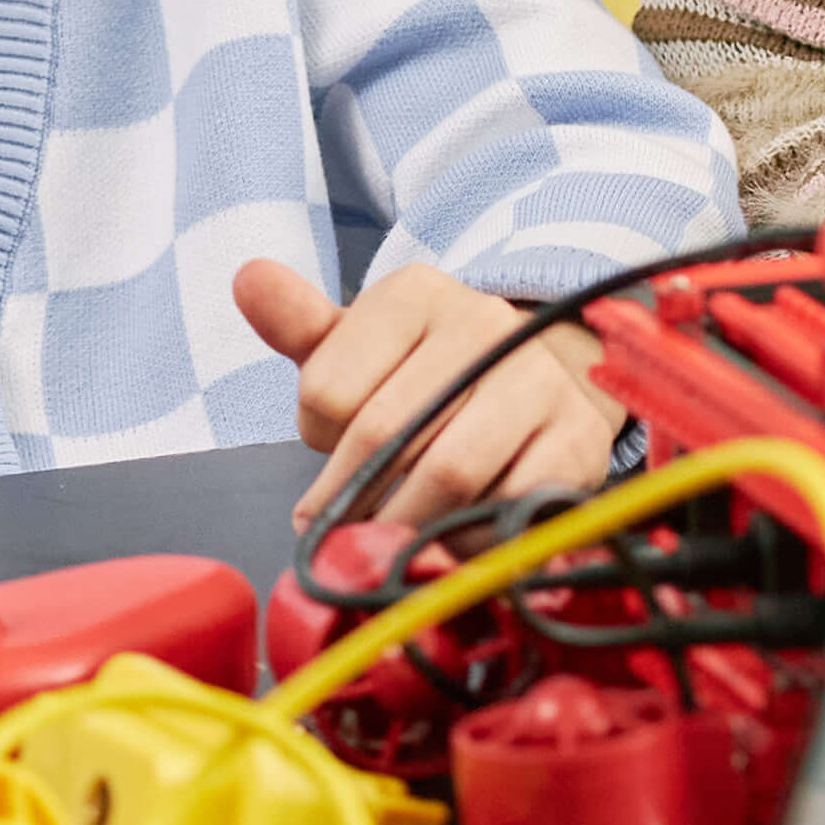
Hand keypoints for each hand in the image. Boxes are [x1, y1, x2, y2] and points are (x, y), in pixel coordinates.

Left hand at [240, 260, 625, 522]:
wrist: (539, 391)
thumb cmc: (428, 379)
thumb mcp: (359, 348)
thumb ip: (301, 327)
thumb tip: (247, 278)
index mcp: (416, 294)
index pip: (328, 388)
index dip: (317, 440)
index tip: (328, 454)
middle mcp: (485, 323)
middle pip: (385, 434)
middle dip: (348, 501)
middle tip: (332, 536)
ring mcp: (538, 381)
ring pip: (446, 474)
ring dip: (403, 526)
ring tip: (383, 545)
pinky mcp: (577, 441)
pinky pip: (506, 507)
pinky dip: (468, 538)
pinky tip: (450, 538)